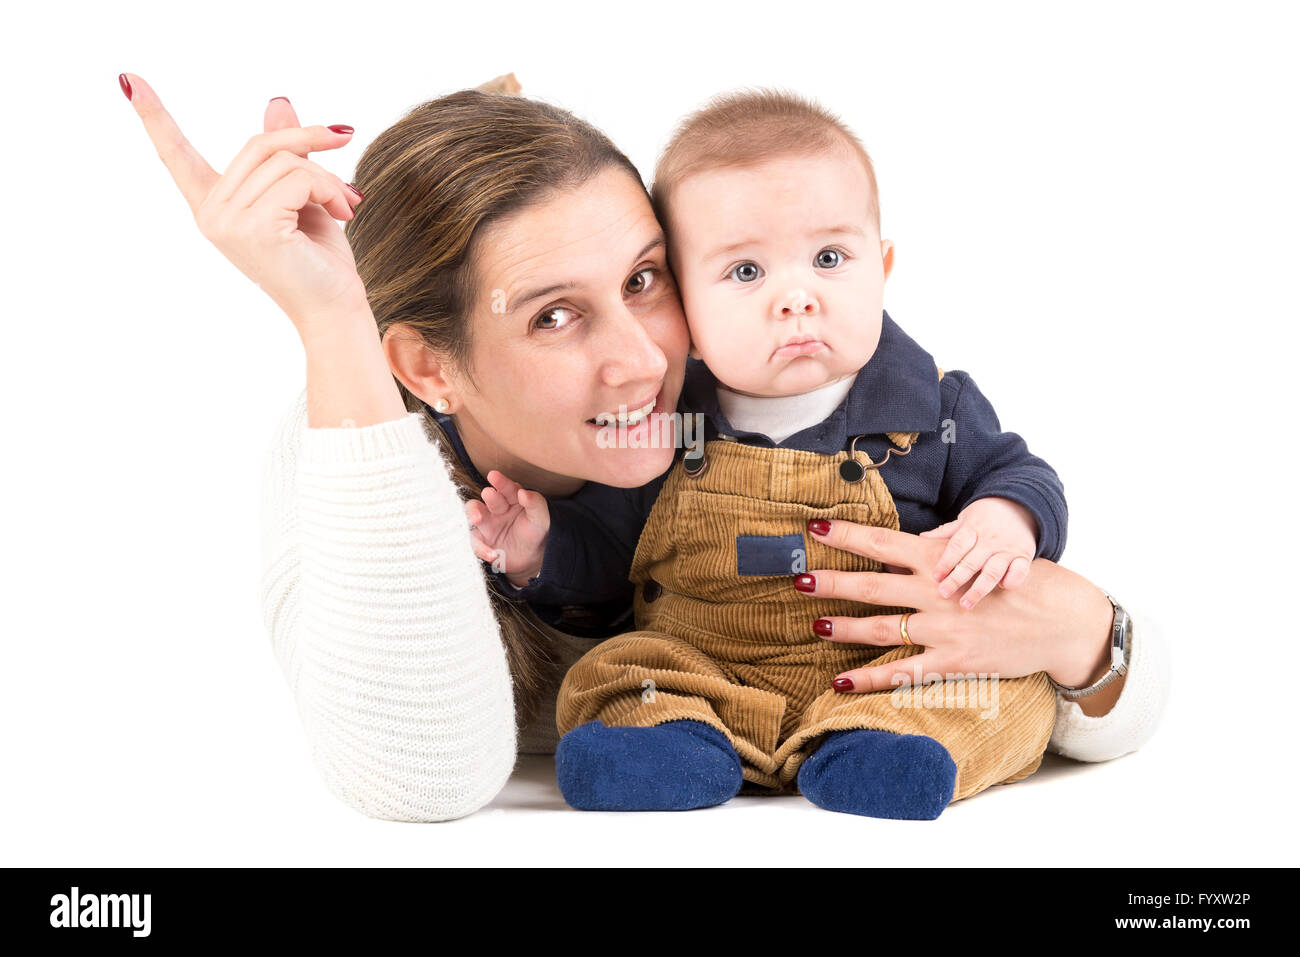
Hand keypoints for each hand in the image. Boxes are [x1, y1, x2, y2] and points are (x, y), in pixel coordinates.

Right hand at [122, 73, 366, 338]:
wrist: (335, 308)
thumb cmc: (319, 259)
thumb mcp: (300, 197)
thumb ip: (283, 154)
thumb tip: (277, 101)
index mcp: (214, 207)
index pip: (177, 156)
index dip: (154, 117)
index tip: (128, 79)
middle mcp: (212, 214)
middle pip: (258, 145)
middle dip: (307, 139)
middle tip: (344, 137)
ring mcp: (229, 222)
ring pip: (285, 162)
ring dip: (327, 177)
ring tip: (346, 202)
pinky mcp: (256, 227)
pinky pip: (298, 178)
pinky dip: (328, 188)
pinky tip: (343, 211)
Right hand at [465, 471, 550, 588]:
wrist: (532, 556)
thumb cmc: (536, 531)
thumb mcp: (541, 517)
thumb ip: (535, 503)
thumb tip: (523, 492)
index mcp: (512, 498)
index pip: (506, 488)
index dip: (500, 482)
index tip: (494, 475)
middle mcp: (497, 508)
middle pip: (488, 499)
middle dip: (488, 496)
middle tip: (488, 493)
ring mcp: (487, 524)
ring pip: (474, 515)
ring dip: (473, 514)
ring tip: (477, 519)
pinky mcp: (482, 541)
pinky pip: (476, 543)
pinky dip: (481, 549)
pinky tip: (492, 554)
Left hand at [799, 520, 1116, 701]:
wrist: (1062, 621)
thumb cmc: (1020, 582)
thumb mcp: (979, 554)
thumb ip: (940, 548)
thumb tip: (904, 539)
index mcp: (940, 560)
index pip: (883, 543)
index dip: (846, 535)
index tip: (814, 527)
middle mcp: (936, 593)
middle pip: (872, 585)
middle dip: (831, 581)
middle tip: (797, 577)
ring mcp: (943, 630)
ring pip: (880, 628)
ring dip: (842, 626)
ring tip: (812, 623)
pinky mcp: (952, 662)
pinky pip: (902, 673)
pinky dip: (869, 679)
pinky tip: (840, 681)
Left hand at [920, 497, 1037, 608]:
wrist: (1020, 505)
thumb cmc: (986, 516)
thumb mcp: (966, 518)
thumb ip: (947, 531)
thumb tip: (922, 537)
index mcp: (973, 528)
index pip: (957, 546)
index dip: (946, 561)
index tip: (936, 576)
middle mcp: (990, 539)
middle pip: (971, 562)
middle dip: (957, 579)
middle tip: (943, 594)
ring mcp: (1008, 548)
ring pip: (992, 571)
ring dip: (979, 589)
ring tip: (966, 604)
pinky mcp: (1024, 556)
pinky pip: (1020, 571)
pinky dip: (1011, 580)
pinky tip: (1002, 588)